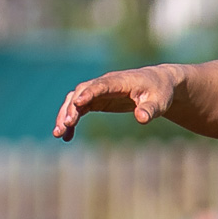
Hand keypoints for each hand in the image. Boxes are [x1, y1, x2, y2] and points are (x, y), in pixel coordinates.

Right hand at [53, 66, 180, 139]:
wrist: (158, 84)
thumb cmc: (159, 92)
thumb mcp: (159, 102)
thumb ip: (150, 110)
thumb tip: (141, 119)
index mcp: (120, 81)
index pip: (101, 86)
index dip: (89, 93)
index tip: (78, 103)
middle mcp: (105, 83)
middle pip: (82, 92)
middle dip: (71, 107)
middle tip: (64, 125)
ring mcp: (99, 90)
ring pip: (75, 99)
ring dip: (65, 114)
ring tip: (58, 134)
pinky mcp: (97, 99)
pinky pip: (79, 108)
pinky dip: (72, 120)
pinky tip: (66, 137)